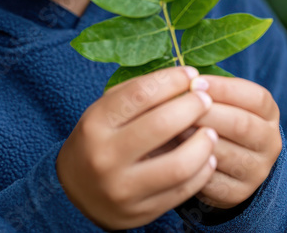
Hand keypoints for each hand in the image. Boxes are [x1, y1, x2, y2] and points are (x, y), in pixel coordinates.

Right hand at [56, 66, 218, 229]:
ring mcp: (123, 188)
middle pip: (162, 125)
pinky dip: (202, 171)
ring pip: (179, 165)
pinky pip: (183, 191)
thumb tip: (183, 78)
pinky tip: (206, 157)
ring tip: (210, 131)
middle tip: (206, 100)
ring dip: (204, 144)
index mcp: (95, 124)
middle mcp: (105, 156)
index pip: (140, 94)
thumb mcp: (104, 112)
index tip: (190, 74)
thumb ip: (137, 94)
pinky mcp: (140, 212)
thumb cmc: (97, 140)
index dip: (171, 80)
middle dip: (192, 107)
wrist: (75, 191)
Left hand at [186, 74, 281, 209]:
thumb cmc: (219, 122)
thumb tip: (183, 82)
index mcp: (269, 114)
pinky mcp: (239, 193)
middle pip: (241, 125)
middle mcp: (270, 142)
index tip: (195, 82)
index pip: (255, 97)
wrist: (233, 167)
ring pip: (226, 153)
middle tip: (178, 106)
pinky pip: (213, 180)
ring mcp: (257, 170)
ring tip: (170, 130)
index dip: (225, 88)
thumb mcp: (224, 103)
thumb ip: (210, 92)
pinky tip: (174, 155)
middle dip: (206, 113)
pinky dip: (191, 166)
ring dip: (194, 140)